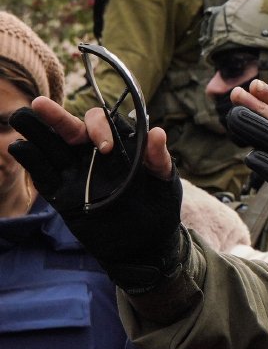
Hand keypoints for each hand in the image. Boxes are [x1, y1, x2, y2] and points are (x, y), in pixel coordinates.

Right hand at [8, 98, 184, 290]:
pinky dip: (28, 157)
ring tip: (21, 117)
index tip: (107, 149)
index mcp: (117, 146)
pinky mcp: (60, 193)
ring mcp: (73, 172)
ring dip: (34, 129)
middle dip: (55, 116)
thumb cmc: (158, 208)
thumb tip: (157, 132)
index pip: (100, 123)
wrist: (144, 245)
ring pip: (48, 144)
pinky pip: (40, 172)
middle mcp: (90, 154)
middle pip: (68, 127)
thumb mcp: (164, 182)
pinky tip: (21, 147)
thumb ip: (158, 158)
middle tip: (40, 104)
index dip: (99, 128)